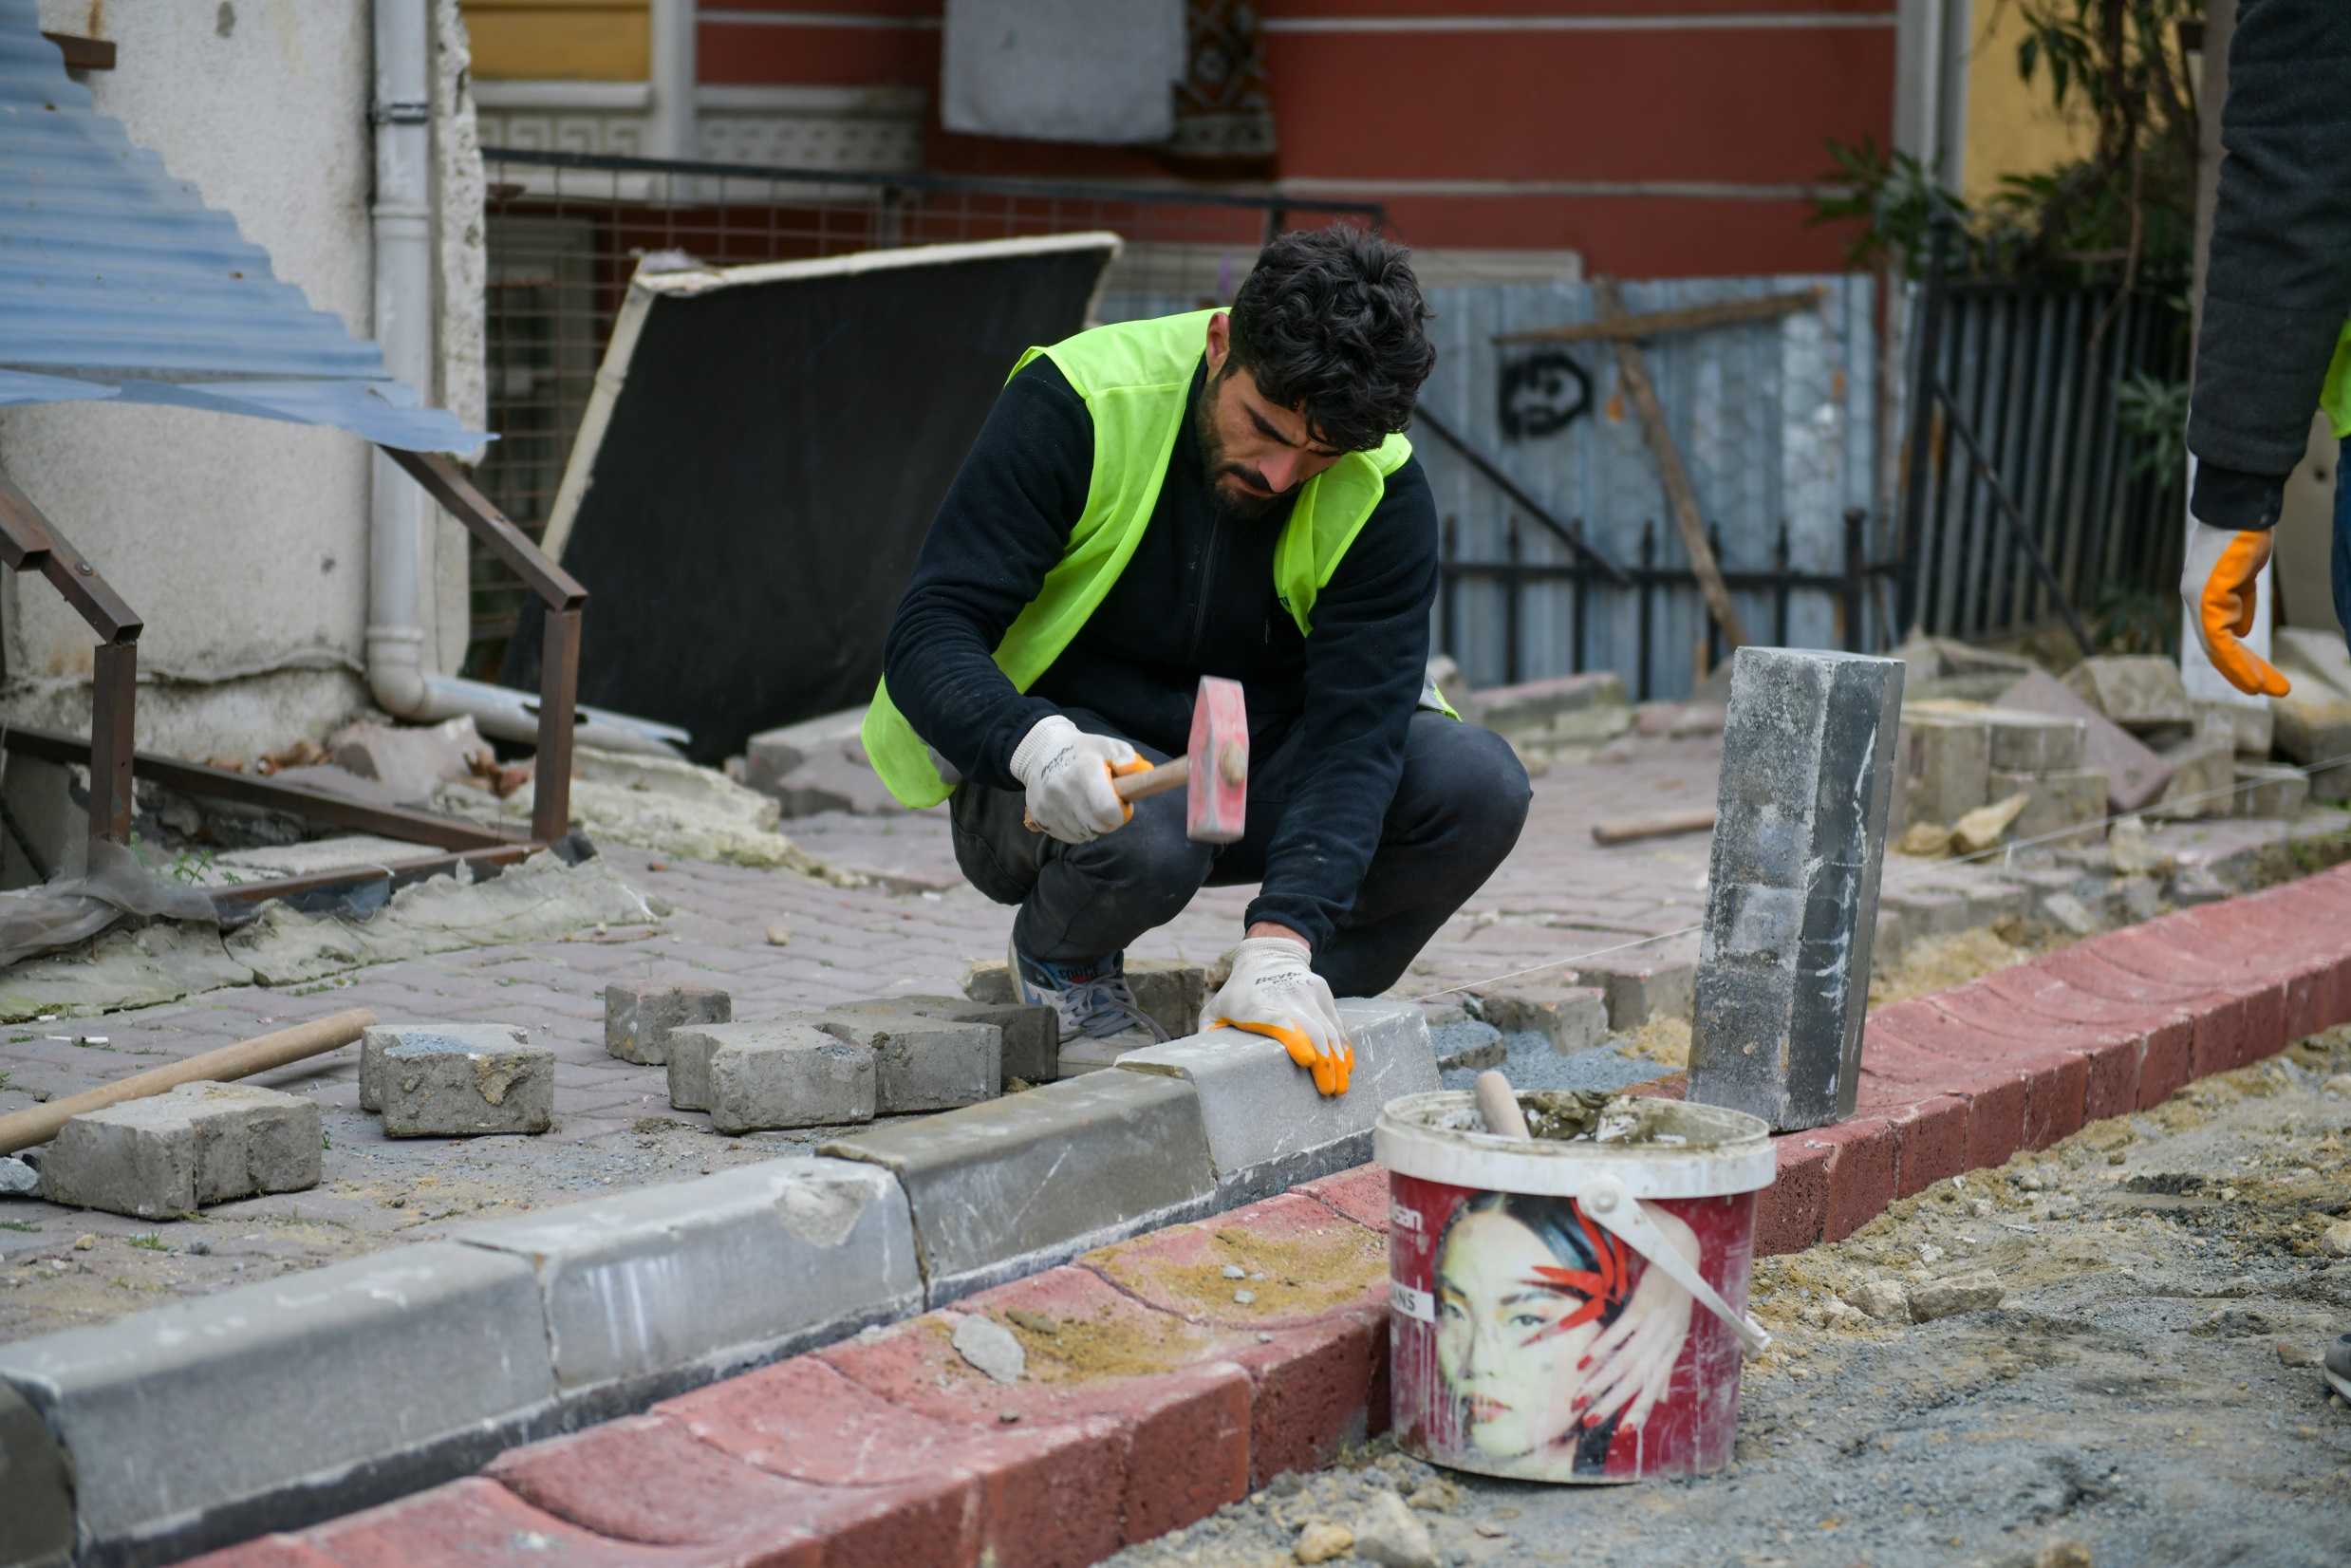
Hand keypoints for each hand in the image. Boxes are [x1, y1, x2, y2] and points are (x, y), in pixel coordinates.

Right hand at [1010, 716, 1144, 843]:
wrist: (1043, 752)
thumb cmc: (1084, 752)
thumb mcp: (1107, 746)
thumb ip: (1127, 760)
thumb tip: (1141, 773)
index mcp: (1084, 770)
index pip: (1106, 808)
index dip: (1119, 814)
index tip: (1121, 807)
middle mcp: (1062, 788)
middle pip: (1096, 826)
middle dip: (1107, 822)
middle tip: (1106, 807)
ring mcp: (1048, 804)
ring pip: (1083, 834)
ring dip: (1092, 827)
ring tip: (1089, 807)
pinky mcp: (1039, 816)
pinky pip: (1068, 837)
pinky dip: (1076, 830)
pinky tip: (1075, 813)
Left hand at [1202, 934, 1352, 1094]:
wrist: (1267, 957)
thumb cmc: (1237, 995)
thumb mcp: (1215, 1011)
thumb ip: (1209, 1038)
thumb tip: (1203, 1068)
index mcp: (1252, 1003)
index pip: (1275, 1018)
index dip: (1294, 1038)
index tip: (1305, 1060)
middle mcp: (1283, 995)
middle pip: (1310, 1029)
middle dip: (1323, 1063)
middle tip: (1327, 1091)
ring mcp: (1306, 992)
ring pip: (1328, 1028)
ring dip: (1337, 1060)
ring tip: (1340, 1087)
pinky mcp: (1322, 992)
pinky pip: (1337, 1023)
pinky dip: (1344, 1046)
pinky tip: (1347, 1066)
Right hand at [1572, 1201, 1697, 1433]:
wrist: (1682, 1246)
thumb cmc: (1673, 1286)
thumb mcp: (1672, 1329)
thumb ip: (1663, 1364)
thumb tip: (1659, 1399)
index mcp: (1673, 1345)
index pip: (1654, 1385)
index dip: (1639, 1409)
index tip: (1621, 1432)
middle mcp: (1667, 1337)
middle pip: (1637, 1378)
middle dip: (1613, 1402)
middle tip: (1588, 1421)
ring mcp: (1658, 1320)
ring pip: (1628, 1359)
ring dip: (1601, 1381)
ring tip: (1579, 1397)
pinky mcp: (1647, 1301)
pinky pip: (1623, 1330)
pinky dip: (1603, 1346)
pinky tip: (1584, 1361)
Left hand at [2181, 521, 2289, 696]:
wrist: (2240, 509)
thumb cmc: (2243, 535)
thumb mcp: (2244, 574)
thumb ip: (2240, 602)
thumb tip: (2241, 631)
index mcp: (2204, 595)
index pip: (2216, 635)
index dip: (2234, 659)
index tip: (2255, 678)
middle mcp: (2196, 600)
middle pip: (2216, 647)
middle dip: (2240, 672)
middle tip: (2264, 692)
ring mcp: (2199, 599)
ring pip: (2217, 648)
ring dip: (2243, 672)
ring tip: (2265, 690)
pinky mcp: (2207, 596)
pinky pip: (2220, 638)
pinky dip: (2236, 660)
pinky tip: (2253, 675)